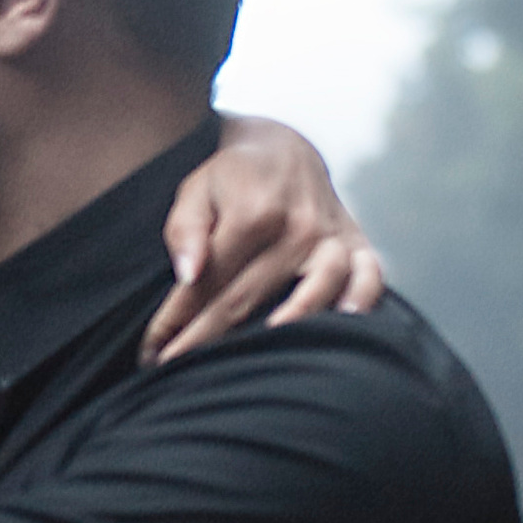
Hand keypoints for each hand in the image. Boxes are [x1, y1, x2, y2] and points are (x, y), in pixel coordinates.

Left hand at [139, 115, 384, 364]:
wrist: (284, 148)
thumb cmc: (231, 178)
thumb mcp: (196, 190)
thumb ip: (186, 230)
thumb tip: (189, 274)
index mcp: (252, 213)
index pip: (207, 281)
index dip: (175, 321)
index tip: (152, 353)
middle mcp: (297, 227)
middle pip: (247, 298)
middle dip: (206, 340)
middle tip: (177, 373)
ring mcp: (331, 236)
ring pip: (315, 291)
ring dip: (288, 329)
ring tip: (262, 364)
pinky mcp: (358, 243)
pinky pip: (370, 276)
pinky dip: (362, 301)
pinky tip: (344, 326)